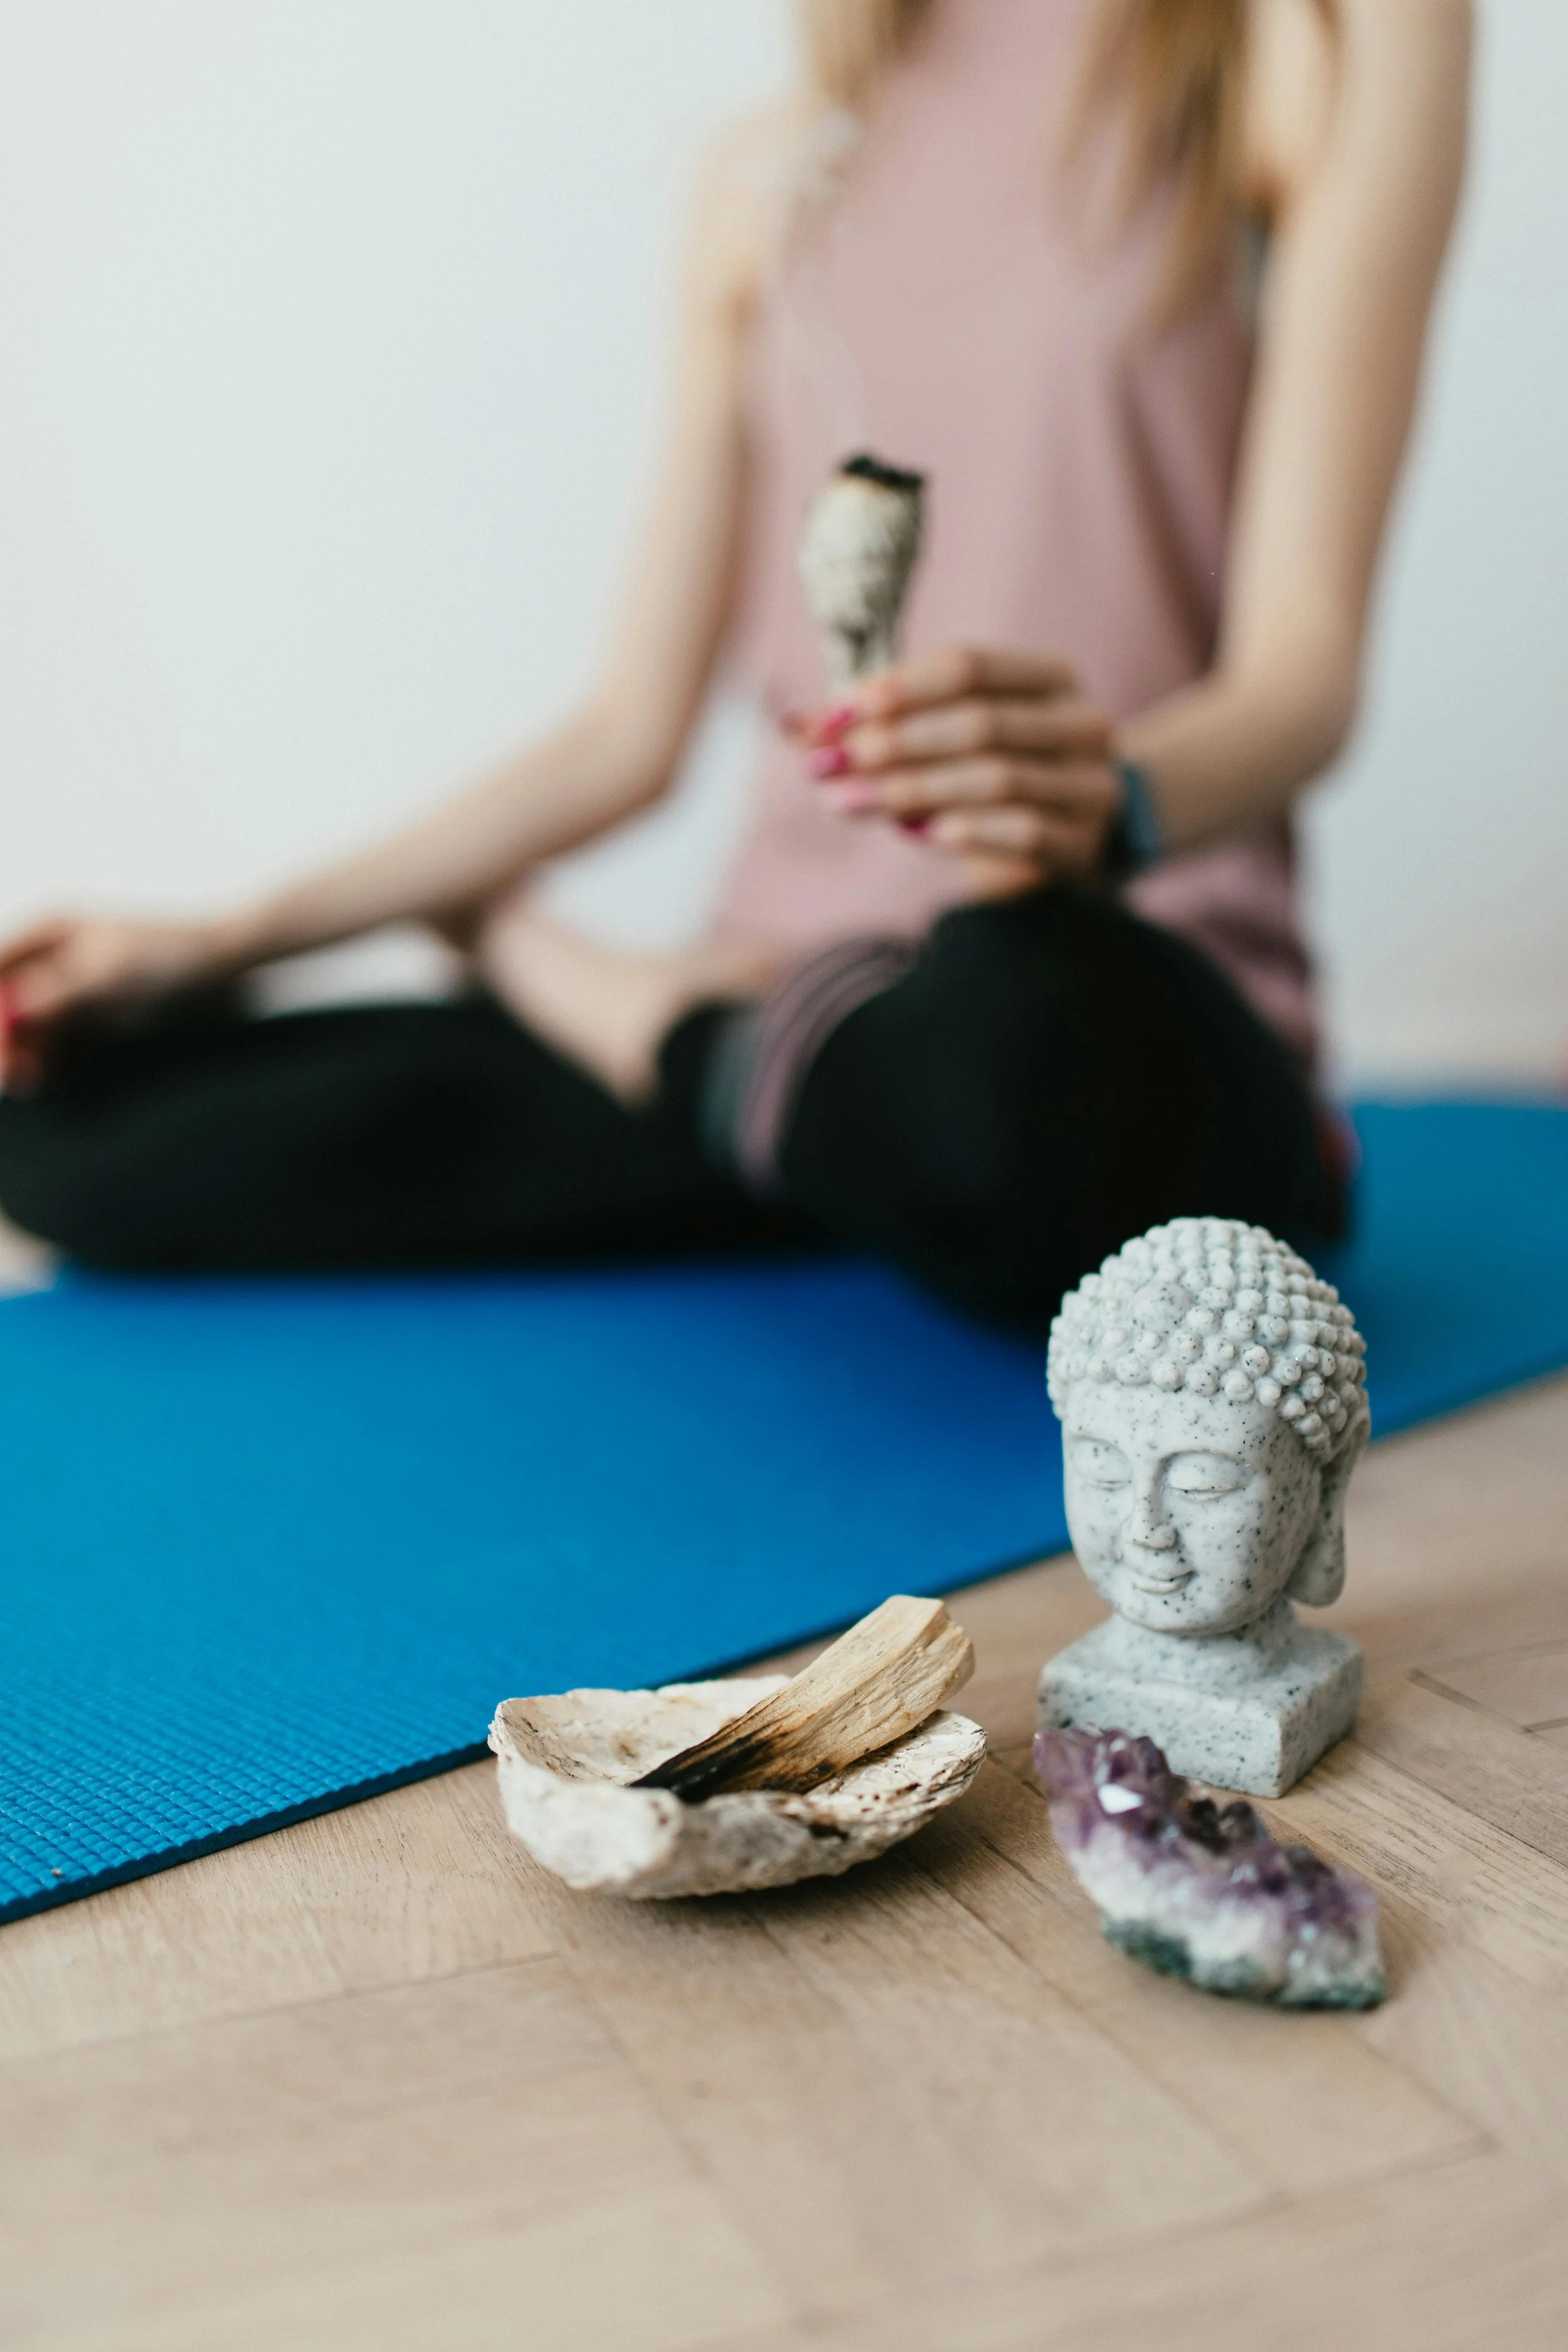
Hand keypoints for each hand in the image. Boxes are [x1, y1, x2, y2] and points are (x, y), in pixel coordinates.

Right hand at [0, 916, 225, 1087]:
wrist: (226, 965)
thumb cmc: (170, 955)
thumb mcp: (107, 975)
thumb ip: (54, 996)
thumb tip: (10, 1017)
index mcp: (46, 931)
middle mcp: (52, 957)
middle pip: (6, 1001)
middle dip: (3, 1036)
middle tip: (9, 1074)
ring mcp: (72, 987)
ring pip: (29, 1025)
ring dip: (23, 1051)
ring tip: (26, 1081)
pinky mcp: (94, 1014)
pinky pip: (59, 1040)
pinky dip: (50, 1058)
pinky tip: (47, 1077)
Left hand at [800, 646, 1121, 895]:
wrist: (1085, 830)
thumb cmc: (1002, 769)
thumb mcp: (954, 733)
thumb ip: (886, 724)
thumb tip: (794, 726)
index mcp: (1050, 675)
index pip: (967, 666)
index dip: (896, 688)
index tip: (832, 716)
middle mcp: (1080, 721)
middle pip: (979, 723)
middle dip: (894, 743)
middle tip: (828, 764)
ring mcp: (1090, 783)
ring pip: (996, 779)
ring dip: (912, 790)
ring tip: (847, 801)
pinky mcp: (1083, 840)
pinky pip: (1023, 832)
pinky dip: (966, 831)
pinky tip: (918, 833)